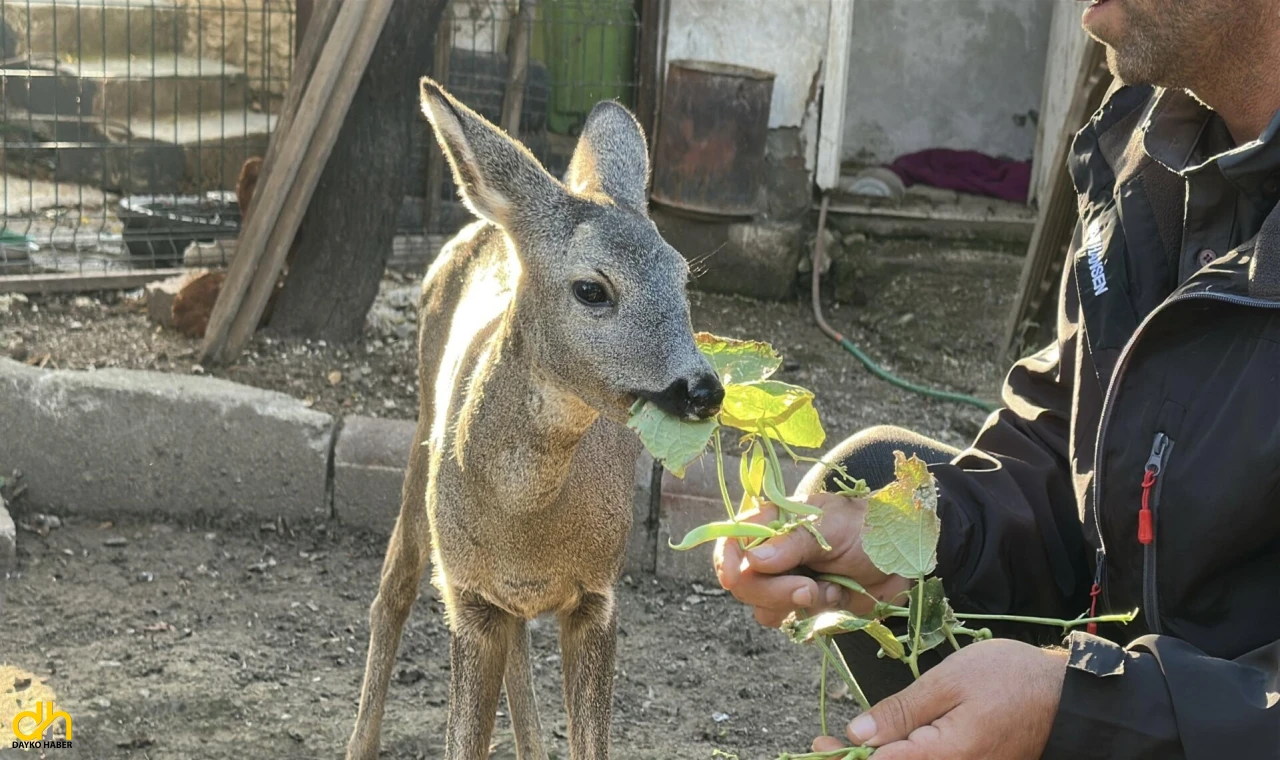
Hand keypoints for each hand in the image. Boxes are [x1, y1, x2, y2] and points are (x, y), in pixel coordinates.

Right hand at [712, 492, 911, 626]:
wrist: (906, 556)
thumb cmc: (868, 526)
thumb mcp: (831, 525)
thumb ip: (791, 542)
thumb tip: (752, 560)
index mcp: (772, 522)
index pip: (731, 542)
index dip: (727, 562)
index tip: (735, 579)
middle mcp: (773, 554)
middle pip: (744, 584)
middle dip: (773, 591)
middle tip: (808, 589)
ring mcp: (787, 582)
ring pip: (764, 609)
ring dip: (796, 605)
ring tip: (830, 589)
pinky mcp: (806, 608)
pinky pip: (792, 623)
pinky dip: (814, 617)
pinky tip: (837, 598)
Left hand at [810, 639, 1067, 759]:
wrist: (1070, 698)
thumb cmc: (1012, 680)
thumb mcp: (949, 682)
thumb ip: (902, 712)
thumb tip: (858, 737)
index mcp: (942, 756)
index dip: (844, 759)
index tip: (818, 746)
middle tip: (824, 746)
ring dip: (880, 759)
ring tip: (851, 745)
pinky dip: (904, 756)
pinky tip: (889, 745)